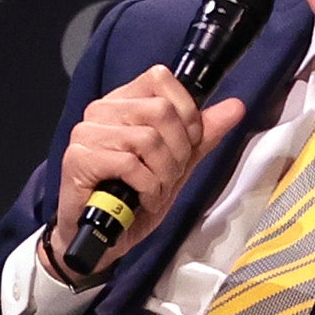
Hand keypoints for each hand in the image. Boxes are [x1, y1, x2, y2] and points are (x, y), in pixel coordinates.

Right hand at [48, 65, 247, 277]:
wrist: (100, 237)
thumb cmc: (130, 200)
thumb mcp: (175, 165)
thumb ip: (202, 136)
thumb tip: (235, 107)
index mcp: (123, 103)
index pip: (160, 78)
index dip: (185, 111)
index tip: (187, 143)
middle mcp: (101, 111)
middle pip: (161, 110)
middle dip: (178, 151)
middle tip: (170, 176)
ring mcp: (86, 133)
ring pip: (148, 139)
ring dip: (163, 174)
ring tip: (155, 191)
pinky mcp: (79, 158)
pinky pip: (130, 163)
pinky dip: (147, 188)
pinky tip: (142, 199)